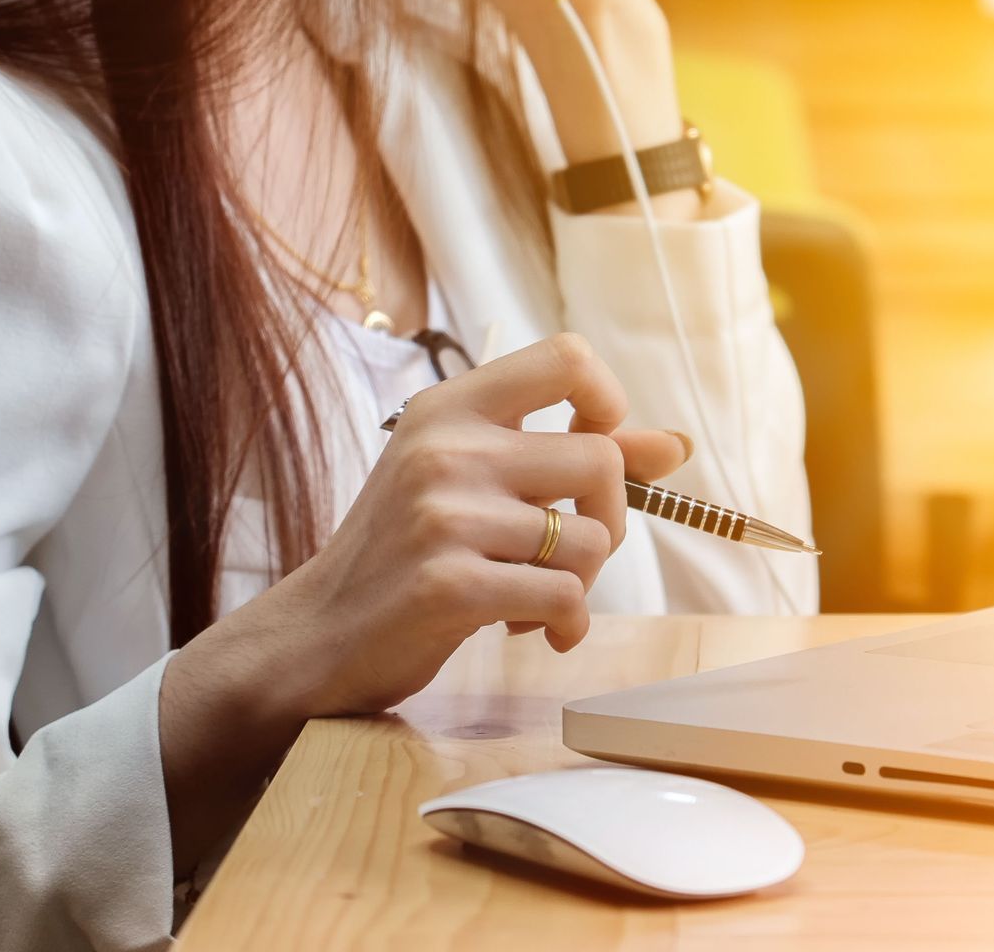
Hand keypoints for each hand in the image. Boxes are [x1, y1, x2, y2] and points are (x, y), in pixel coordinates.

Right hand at [157, 334, 686, 869]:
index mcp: (451, 408)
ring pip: (590, 538)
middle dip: (609, 519)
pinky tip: (529, 628)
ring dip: (581, 582)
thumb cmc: (405, 552)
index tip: (591, 447)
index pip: (567, 357)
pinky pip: (565, 596)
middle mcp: (446, 449)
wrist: (317, 635)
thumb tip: (676, 445)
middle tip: (570, 553)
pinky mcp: (450, 585)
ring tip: (531, 594)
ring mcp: (445, 516)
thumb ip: (570, 455)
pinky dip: (565, 622)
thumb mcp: (474, 481)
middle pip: (600, 459)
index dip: (606, 402)